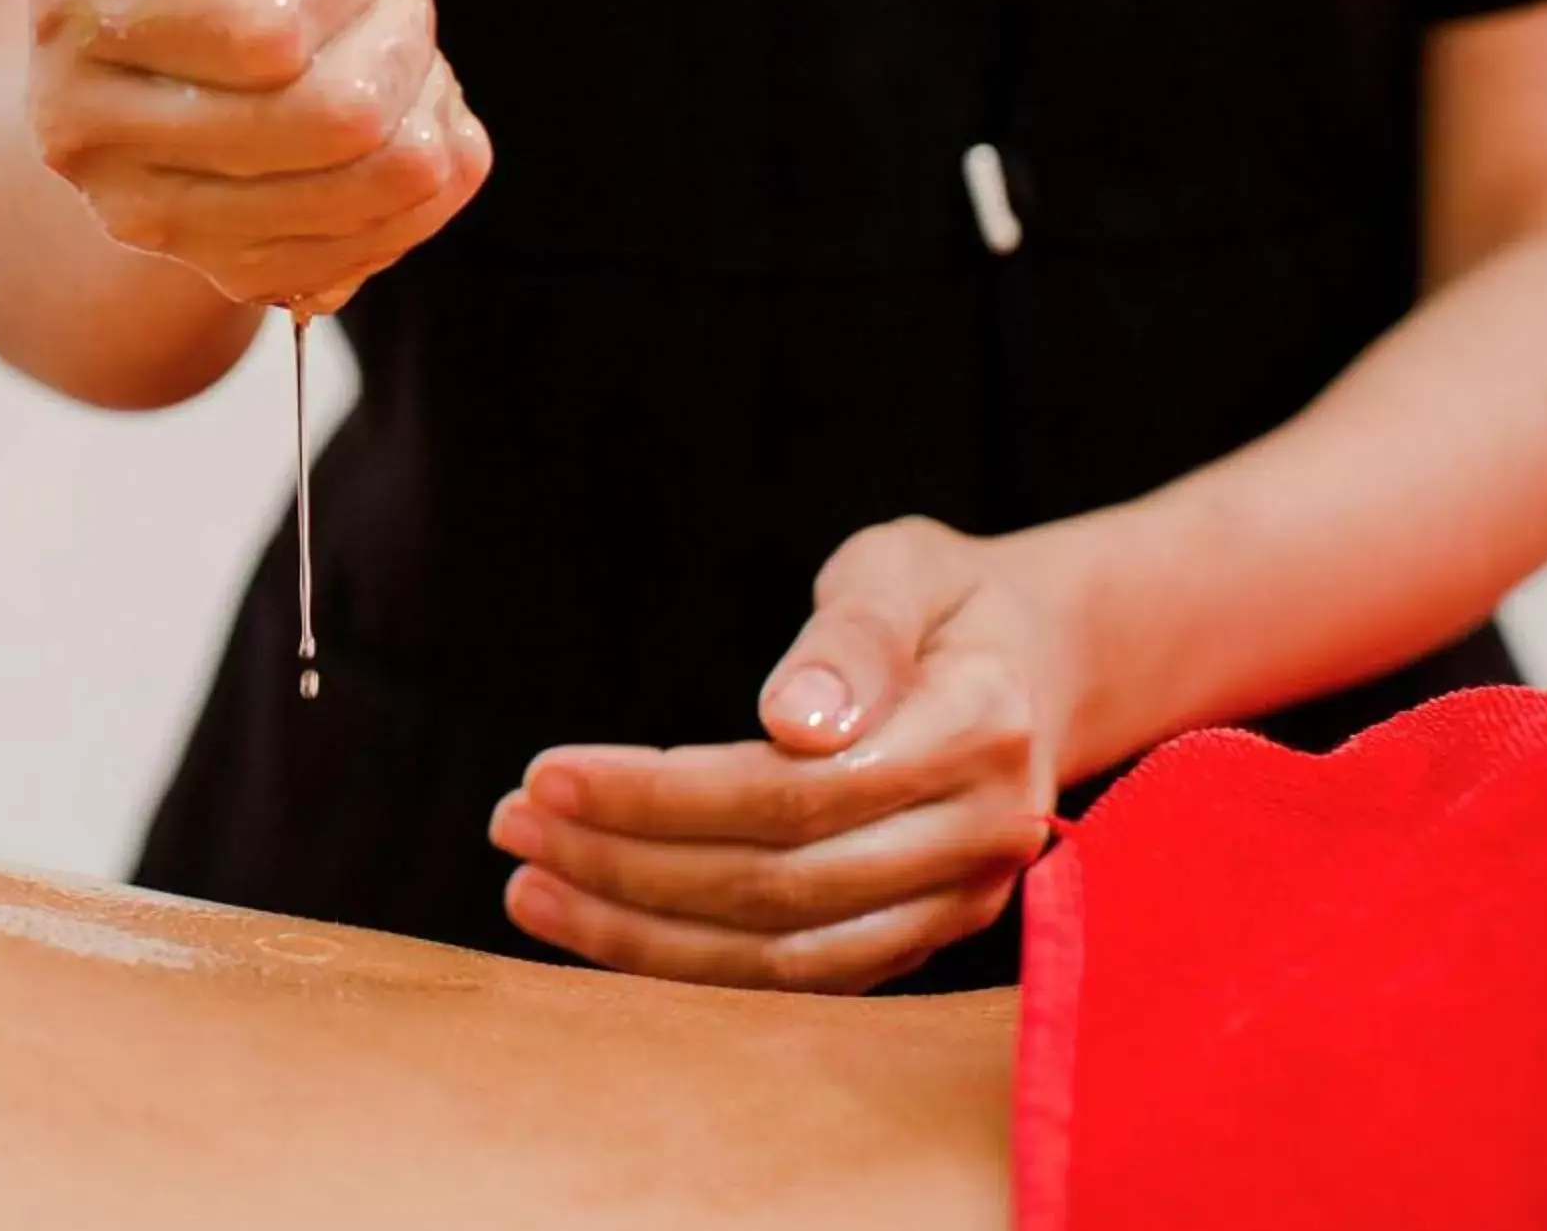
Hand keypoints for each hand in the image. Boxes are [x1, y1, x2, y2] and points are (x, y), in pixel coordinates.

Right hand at [26, 0, 490, 314]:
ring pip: (373, 182)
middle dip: (402, 34)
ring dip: (425, 101)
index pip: (268, 26)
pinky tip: (409, 121)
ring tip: (404, 55)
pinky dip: (433, 174)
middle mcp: (86, 127)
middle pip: (336, 114)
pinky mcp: (228, 272)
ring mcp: (153, 218)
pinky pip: (381, 243)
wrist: (189, 37)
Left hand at [489, 518, 1069, 991]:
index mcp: (981, 730)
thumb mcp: (901, 566)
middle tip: (508, 824)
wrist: (1037, 662)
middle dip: (625, 863)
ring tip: (529, 886)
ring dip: (641, 934)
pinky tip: (600, 926)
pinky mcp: (925, 937)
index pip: (793, 791)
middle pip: (778, 883)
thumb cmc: (944, 599)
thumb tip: (792, 718)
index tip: (545, 773)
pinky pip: (800, 980)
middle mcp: (983, 836)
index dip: (659, 796)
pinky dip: (693, 967)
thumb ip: (851, 634)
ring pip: (784, 956)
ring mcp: (962, 902)